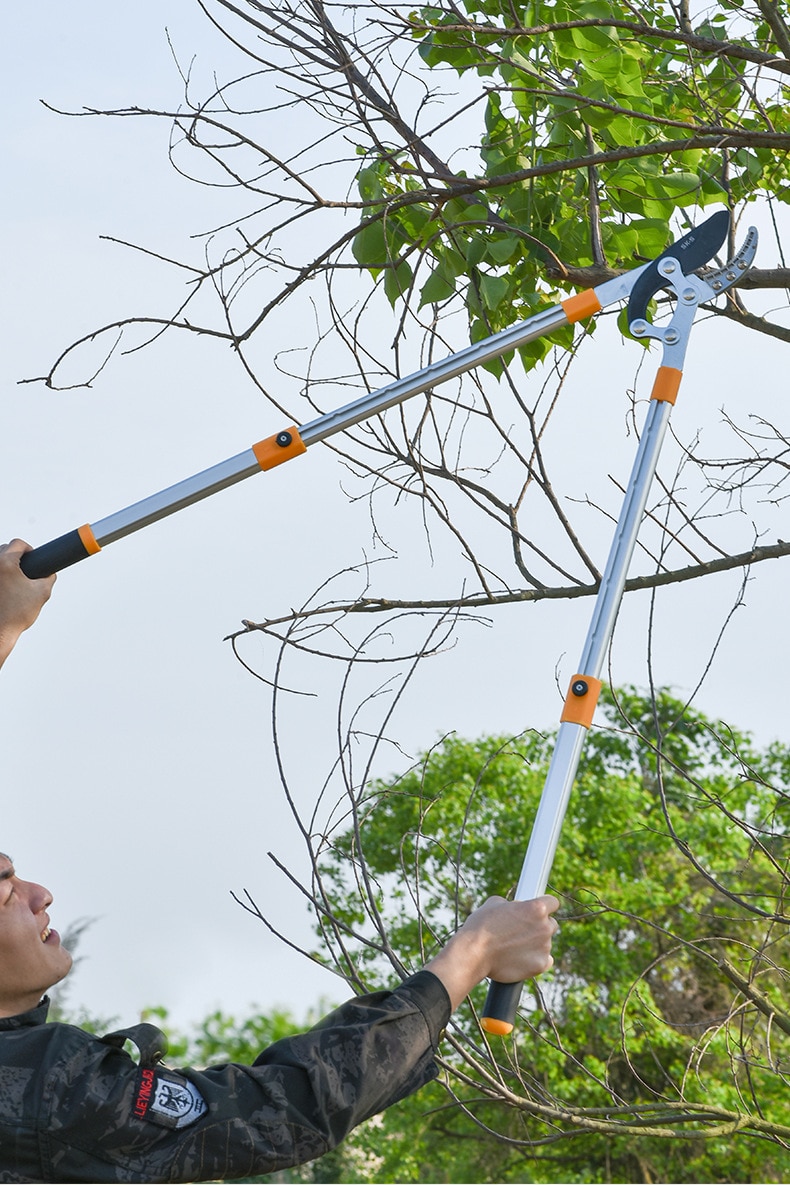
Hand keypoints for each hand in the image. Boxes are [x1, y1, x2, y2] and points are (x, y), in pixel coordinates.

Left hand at [0, 539, 55, 667]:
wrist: (0, 630)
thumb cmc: (16, 614)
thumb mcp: (42, 593)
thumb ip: (49, 578)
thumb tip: (49, 573)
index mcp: (6, 563)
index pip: (18, 543)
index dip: (29, 549)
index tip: (33, 557)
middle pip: (5, 549)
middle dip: (16, 556)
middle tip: (26, 569)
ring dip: (6, 564)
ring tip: (15, 578)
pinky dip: (1, 575)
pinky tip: (6, 587)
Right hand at [425, 895, 559, 1010]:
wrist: (473, 953)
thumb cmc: (481, 926)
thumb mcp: (495, 903)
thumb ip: (513, 904)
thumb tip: (516, 908)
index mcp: (536, 908)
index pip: (553, 902)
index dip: (545, 905)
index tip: (540, 910)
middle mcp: (545, 927)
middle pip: (552, 924)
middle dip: (540, 926)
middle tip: (522, 930)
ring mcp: (544, 948)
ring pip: (546, 943)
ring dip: (535, 943)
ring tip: (514, 946)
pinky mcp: (540, 965)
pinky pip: (546, 960)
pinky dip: (536, 959)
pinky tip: (521, 957)